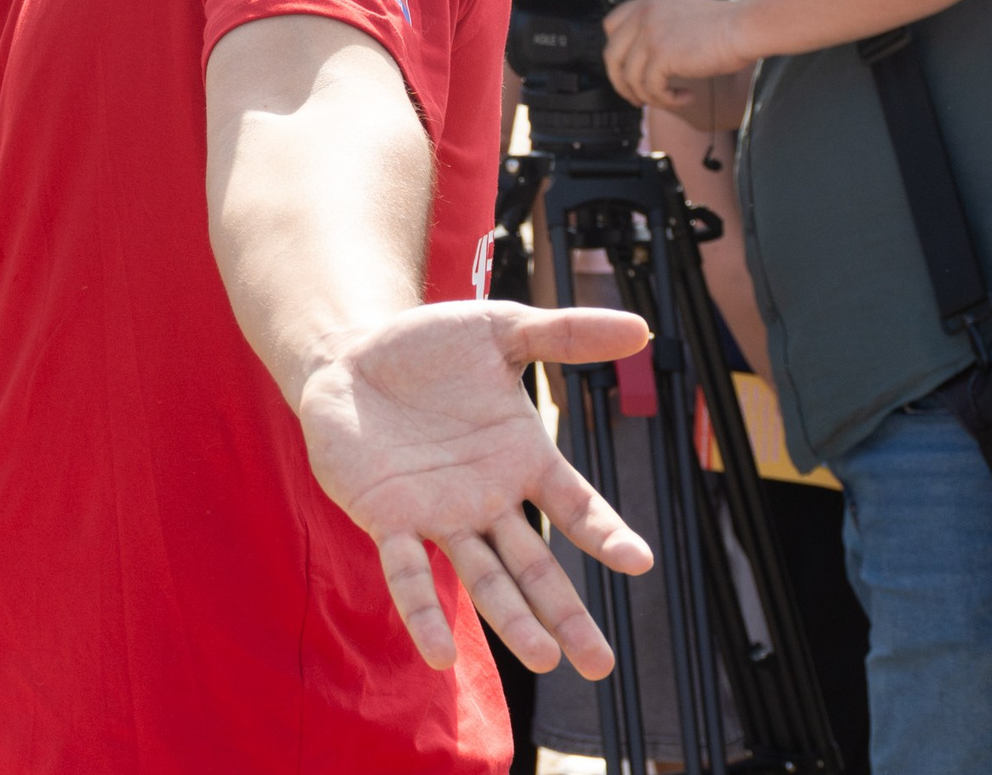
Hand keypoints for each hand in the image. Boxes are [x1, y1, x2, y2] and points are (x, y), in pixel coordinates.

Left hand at [297, 300, 654, 676]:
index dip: (605, 533)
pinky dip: (424, 612)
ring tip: (545, 658)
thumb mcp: (499, 330)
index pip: (574, 506)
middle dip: (567, 614)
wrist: (349, 353)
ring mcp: (438, 515)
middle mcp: (487, 500)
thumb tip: (642, 328)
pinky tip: (439, 653)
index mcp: (521, 459)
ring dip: (512, 620)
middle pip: (535, 567)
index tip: (638, 561)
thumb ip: (565, 334)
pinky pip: (408, 572)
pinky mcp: (387, 519)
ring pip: (484, 578)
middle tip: (600, 663)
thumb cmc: (428, 346)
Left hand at [603, 0, 750, 109]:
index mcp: (648, 3)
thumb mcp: (682, 15)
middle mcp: (644, 16)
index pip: (611, 25)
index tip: (626, 68)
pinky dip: (667, 100)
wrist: (744, 27)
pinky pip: (651, 89)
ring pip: (630, 78)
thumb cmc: (725, 24)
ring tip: (669, 100)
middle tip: (637, 96)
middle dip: (621, 81)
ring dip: (648, 96)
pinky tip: (686, 97)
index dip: (616, 51)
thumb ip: (660, 26)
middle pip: (612, 55)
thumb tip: (647, 57)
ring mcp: (650, 35)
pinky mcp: (661, 56)